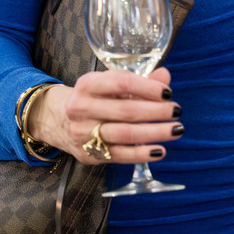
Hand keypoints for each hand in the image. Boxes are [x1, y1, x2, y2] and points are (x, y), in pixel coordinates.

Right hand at [30, 66, 181, 165]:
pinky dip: (141, 154)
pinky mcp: (87, 154)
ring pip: (124, 134)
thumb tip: (165, 77)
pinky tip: (160, 150)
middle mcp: (81, 108)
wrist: (57, 120)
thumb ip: (139, 80)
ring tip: (176, 130)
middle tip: (177, 111)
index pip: (121, 82)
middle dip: (156, 112)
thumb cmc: (94, 98)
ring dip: (154, 133)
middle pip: (125, 111)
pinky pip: (118, 155)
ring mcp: (82, 133)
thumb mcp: (109, 83)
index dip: (147, 88)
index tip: (168, 92)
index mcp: (88, 84)